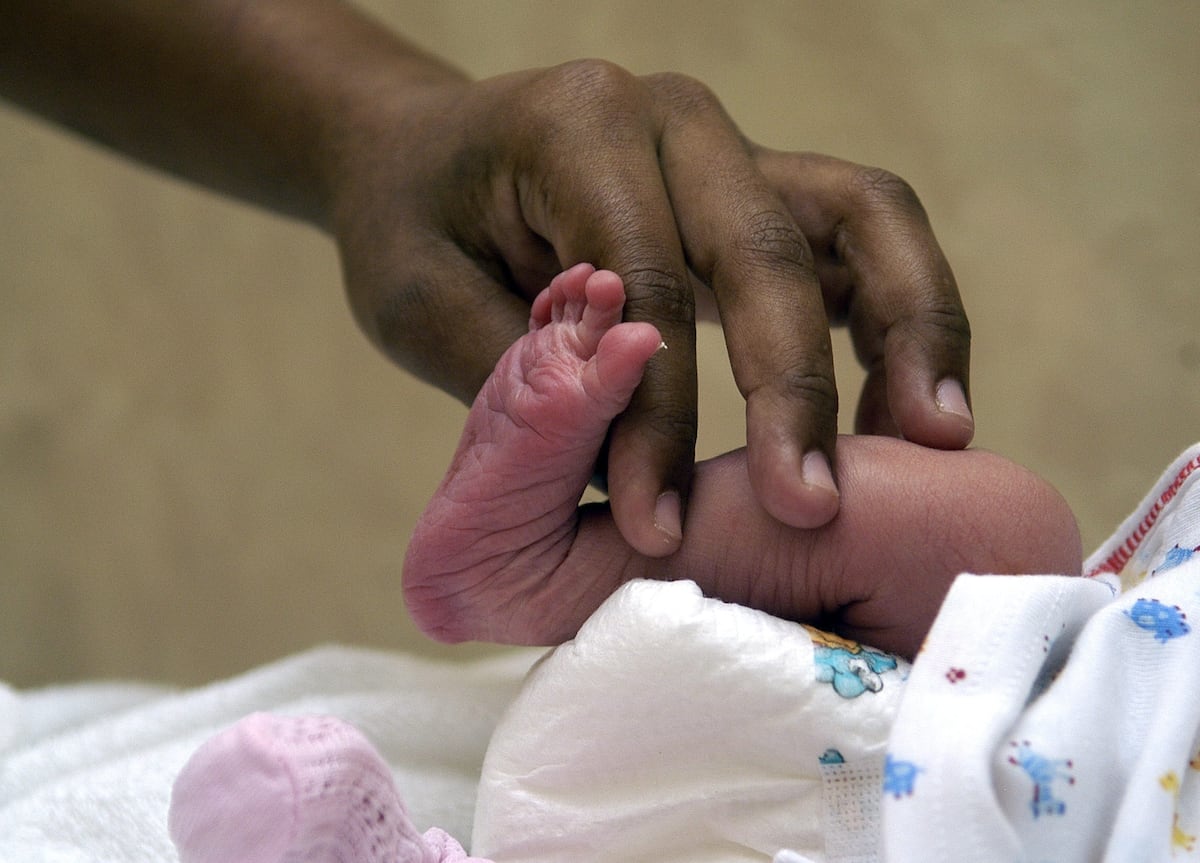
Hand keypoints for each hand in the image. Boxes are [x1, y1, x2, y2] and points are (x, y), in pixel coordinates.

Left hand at [329, 59, 971, 556]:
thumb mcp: (421, 300)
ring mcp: (736, 147)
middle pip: (769, 248)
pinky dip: (905, 318)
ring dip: (913, 329)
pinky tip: (913, 409)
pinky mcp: (769, 190)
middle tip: (808, 508)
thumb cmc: (415, 226)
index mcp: (579, 125)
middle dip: (792, 389)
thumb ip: (526, 372)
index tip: (656, 523)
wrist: (427, 157)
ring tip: (936, 438)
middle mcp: (675, 121)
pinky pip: (863, 241)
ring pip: (863, 220)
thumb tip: (626, 468)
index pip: (645, 278)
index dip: (657, 409)